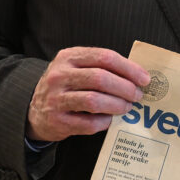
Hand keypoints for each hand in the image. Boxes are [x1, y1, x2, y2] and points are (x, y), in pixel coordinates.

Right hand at [26, 46, 149, 141]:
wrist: (34, 111)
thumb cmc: (66, 87)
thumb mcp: (76, 68)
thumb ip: (101, 67)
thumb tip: (138, 77)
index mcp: (68, 57)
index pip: (105, 57)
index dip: (129, 68)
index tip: (144, 79)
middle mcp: (59, 75)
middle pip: (101, 78)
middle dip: (125, 88)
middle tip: (137, 96)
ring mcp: (56, 98)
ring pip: (94, 100)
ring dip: (117, 105)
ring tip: (127, 108)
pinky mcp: (56, 120)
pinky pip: (88, 123)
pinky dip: (104, 122)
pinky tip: (109, 120)